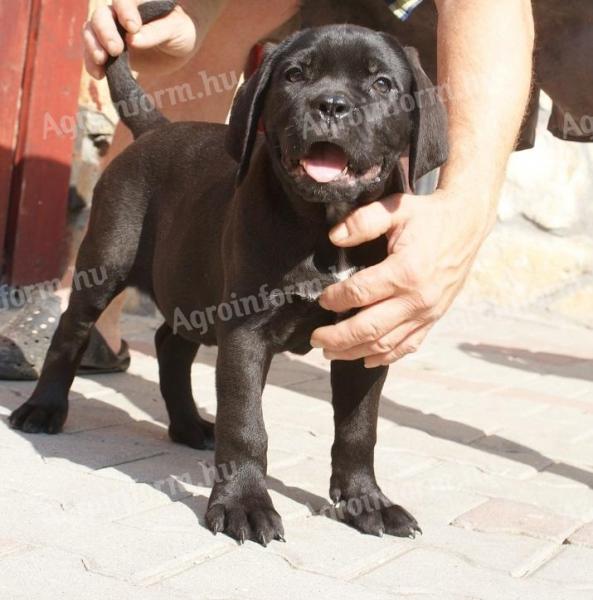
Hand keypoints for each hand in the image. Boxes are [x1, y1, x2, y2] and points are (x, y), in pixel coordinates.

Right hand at [83, 0, 196, 79]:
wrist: (179, 47)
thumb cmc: (181, 31)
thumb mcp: (176, 29)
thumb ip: (157, 31)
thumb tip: (133, 39)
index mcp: (137, 1)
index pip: (123, 0)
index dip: (124, 11)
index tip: (133, 28)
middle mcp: (119, 14)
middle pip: (102, 16)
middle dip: (105, 32)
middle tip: (115, 49)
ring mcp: (112, 32)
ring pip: (92, 33)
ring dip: (92, 47)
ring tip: (101, 61)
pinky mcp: (111, 52)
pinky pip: (95, 55)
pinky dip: (92, 64)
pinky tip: (99, 75)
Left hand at [311, 189, 491, 367]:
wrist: (467, 225)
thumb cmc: (428, 217)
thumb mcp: (395, 209)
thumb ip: (362, 221)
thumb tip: (334, 238)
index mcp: (406, 271)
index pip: (359, 294)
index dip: (334, 299)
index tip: (321, 299)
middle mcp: (417, 299)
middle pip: (369, 329)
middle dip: (337, 337)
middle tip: (315, 339)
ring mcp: (427, 314)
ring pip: (385, 344)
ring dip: (354, 352)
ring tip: (331, 352)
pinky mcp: (433, 319)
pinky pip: (407, 346)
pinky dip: (385, 356)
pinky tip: (365, 359)